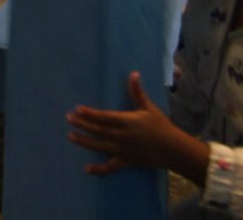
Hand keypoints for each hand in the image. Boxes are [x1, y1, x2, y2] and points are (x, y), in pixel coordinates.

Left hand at [66, 71, 197, 176]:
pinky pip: (110, 167)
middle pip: (99, 130)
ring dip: (84, 142)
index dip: (90, 114)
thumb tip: (133, 73)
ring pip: (100, 146)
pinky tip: (86, 169)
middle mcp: (122, 136)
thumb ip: (137, 92)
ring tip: (70, 136)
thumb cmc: (161, 125)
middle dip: (82, 125)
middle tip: (68, 119)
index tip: (77, 109)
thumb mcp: (149, 108)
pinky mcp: (126, 161)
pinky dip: (99, 169)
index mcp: (127, 121)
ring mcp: (123, 150)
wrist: (173, 149)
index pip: (104, 117)